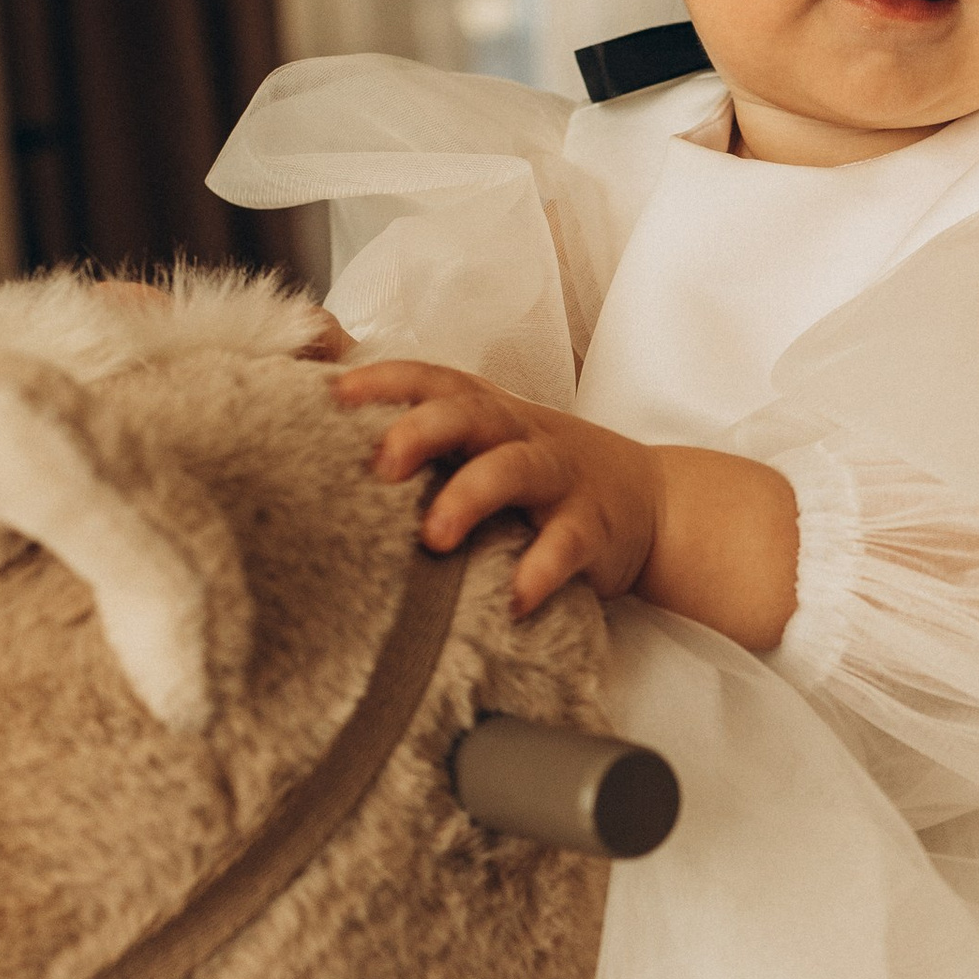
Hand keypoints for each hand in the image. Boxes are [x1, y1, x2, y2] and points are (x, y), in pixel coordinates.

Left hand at [331, 357, 659, 616]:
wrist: (651, 504)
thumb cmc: (540, 470)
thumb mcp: (483, 438)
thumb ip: (418, 422)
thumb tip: (327, 385)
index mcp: (484, 412)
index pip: (432, 380)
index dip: (385, 380)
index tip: (334, 394)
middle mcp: (518, 434)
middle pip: (468, 414)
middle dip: (421, 431)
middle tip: (380, 467)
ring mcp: (558, 477)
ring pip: (513, 470)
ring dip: (471, 497)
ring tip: (434, 537)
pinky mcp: (592, 527)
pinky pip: (565, 544)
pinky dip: (540, 570)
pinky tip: (513, 599)